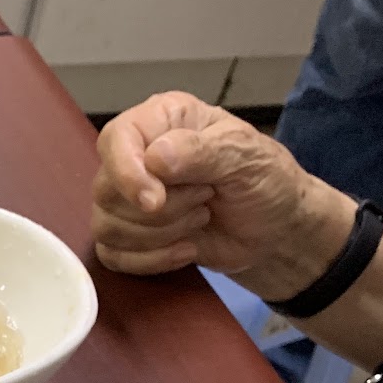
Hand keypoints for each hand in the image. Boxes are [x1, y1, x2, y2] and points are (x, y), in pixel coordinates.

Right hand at [91, 91, 349, 297]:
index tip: (155, 201)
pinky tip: (186, 250)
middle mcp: (135, 156)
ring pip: (107, 226)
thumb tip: (155, 159)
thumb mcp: (246, 155)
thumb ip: (201, 151)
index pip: (115, 140)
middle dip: (162, 209)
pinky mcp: (126, 235)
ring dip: (161, 235)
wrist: (276, 229)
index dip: (127, 173)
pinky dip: (151, 260)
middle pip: (107, 191)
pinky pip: (112, 255)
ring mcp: (125, 198)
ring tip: (200, 219)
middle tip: (205, 199)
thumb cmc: (264, 181)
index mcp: (159, 122)